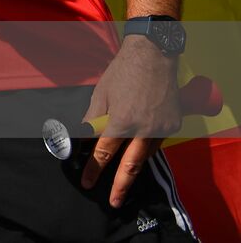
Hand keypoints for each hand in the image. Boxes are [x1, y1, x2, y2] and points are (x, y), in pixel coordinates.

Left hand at [80, 36, 181, 206]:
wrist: (154, 56)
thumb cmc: (122, 73)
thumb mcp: (100, 95)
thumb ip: (92, 120)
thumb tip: (83, 138)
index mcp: (122, 121)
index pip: (104, 153)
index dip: (94, 169)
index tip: (86, 182)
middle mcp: (144, 129)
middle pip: (131, 165)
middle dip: (120, 185)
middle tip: (113, 202)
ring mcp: (162, 128)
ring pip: (145, 155)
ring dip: (134, 168)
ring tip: (123, 182)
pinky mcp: (173, 125)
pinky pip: (156, 143)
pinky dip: (145, 149)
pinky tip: (136, 154)